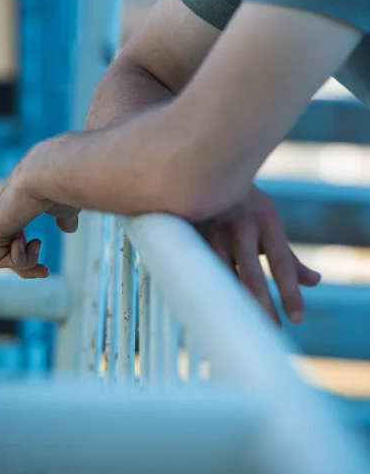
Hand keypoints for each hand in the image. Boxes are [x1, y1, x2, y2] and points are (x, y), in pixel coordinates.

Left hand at [0, 142, 78, 277]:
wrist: (50, 175)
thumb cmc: (61, 188)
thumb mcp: (65, 208)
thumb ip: (64, 219)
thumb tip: (70, 228)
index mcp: (16, 210)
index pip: (14, 240)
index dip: (30, 257)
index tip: (46, 270)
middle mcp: (2, 217)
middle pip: (7, 254)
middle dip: (27, 268)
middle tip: (45, 272)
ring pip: (6, 260)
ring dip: (27, 260)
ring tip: (37, 242)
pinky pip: (1, 260)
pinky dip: (19, 258)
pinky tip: (27, 239)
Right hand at [197, 185, 320, 325]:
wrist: (205, 169)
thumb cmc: (244, 204)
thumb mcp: (269, 223)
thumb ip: (288, 255)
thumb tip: (314, 282)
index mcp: (265, 220)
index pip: (282, 262)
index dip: (289, 292)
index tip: (297, 319)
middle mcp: (239, 226)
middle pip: (251, 275)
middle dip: (261, 306)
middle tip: (271, 331)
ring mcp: (210, 230)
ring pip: (220, 275)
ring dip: (229, 303)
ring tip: (238, 328)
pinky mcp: (187, 233)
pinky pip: (195, 268)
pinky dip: (202, 289)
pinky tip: (205, 309)